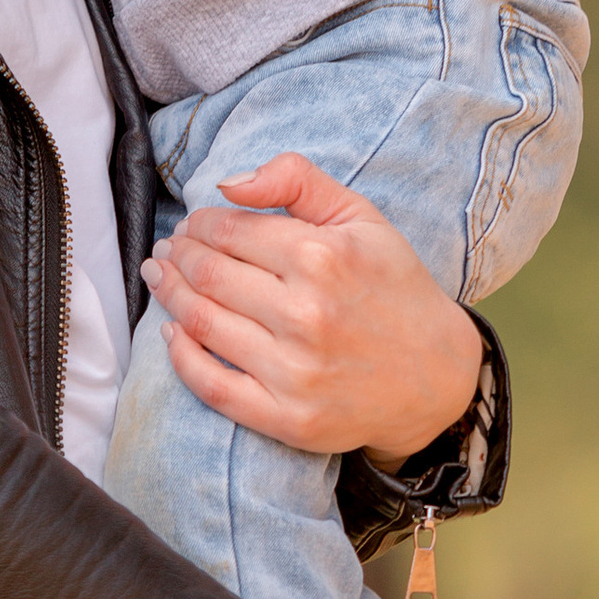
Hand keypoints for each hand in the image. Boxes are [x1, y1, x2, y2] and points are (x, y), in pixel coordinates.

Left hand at [142, 151, 481, 465]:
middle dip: (178, 255)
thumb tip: (226, 183)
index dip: (200, 224)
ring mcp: (295, 372)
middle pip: (209, 274)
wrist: (437, 375)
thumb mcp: (360, 216)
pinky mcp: (288, 418)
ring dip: (170, 295)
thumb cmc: (394, 286)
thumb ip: (296, 180)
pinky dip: (180, 357)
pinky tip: (171, 332)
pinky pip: (212, 387)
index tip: (193, 225)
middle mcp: (306, 315)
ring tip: (160, 278)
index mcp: (323, 257)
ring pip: (202, 324)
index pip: (231, 230)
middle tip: (168, 250)